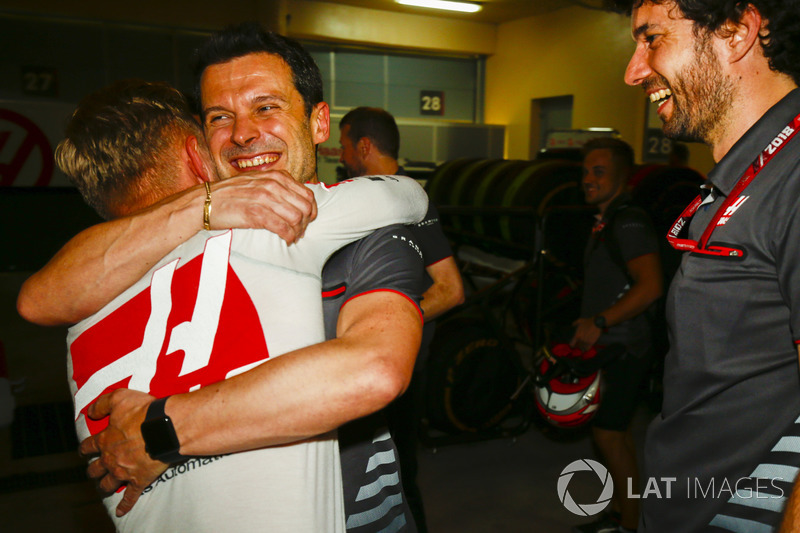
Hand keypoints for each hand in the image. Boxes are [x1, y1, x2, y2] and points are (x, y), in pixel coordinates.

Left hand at [79, 389, 167, 516]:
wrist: (164, 427)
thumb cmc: (143, 411)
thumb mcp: (119, 398)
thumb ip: (102, 404)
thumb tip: (91, 412)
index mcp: (105, 439)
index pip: (88, 446)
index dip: (85, 448)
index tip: (83, 451)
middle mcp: (111, 458)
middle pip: (95, 469)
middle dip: (93, 470)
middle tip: (94, 470)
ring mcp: (124, 471)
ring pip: (108, 484)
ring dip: (104, 485)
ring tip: (104, 487)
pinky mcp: (139, 480)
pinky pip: (130, 496)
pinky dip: (124, 505)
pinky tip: (120, 512)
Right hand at [209, 171, 316, 243]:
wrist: (205, 201)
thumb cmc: (231, 194)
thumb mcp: (258, 182)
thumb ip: (277, 187)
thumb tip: (296, 201)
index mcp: (276, 176)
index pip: (307, 195)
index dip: (311, 211)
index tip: (307, 221)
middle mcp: (273, 185)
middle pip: (305, 208)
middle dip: (306, 223)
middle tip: (300, 232)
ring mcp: (264, 198)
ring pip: (296, 218)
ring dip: (298, 231)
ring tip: (292, 237)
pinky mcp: (256, 213)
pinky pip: (283, 227)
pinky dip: (288, 236)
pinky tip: (286, 240)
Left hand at [570, 317, 601, 351]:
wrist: (596, 322)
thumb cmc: (588, 321)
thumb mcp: (579, 320)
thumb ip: (575, 323)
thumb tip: (572, 325)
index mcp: (576, 335)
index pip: (571, 344)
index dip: (572, 345)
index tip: (573, 344)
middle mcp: (580, 340)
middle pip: (577, 346)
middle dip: (578, 346)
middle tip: (579, 344)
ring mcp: (586, 342)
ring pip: (582, 348)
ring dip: (582, 347)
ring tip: (583, 346)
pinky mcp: (591, 343)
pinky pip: (587, 349)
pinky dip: (586, 348)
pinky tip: (587, 347)